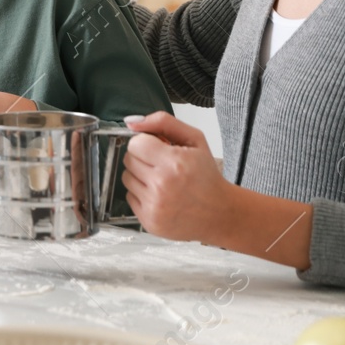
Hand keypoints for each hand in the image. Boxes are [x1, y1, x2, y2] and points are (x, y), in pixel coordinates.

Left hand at [119, 111, 233, 241]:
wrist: (219, 213)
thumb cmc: (207, 176)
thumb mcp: (194, 140)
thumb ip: (163, 122)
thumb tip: (132, 123)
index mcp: (174, 162)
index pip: (136, 143)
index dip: (147, 143)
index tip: (158, 149)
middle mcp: (161, 185)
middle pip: (129, 160)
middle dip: (143, 158)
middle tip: (162, 165)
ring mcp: (154, 206)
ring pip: (126, 178)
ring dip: (140, 176)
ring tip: (161, 180)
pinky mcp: (148, 221)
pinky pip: (129, 197)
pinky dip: (141, 194)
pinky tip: (160, 195)